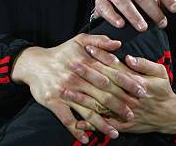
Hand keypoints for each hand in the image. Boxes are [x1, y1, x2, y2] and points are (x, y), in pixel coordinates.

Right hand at [11, 34, 130, 142]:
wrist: (34, 63)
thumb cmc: (61, 52)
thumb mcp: (80, 40)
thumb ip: (100, 40)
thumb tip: (119, 44)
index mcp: (86, 63)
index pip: (112, 74)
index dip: (127, 83)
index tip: (141, 90)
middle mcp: (78, 78)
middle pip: (103, 95)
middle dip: (119, 106)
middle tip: (132, 114)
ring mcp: (66, 91)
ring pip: (87, 110)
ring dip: (102, 123)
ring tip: (115, 133)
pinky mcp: (53, 102)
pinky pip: (67, 119)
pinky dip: (76, 130)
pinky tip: (86, 138)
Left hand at [72, 47, 175, 134]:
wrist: (170, 116)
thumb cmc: (163, 91)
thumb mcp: (160, 73)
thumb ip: (144, 64)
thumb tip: (128, 57)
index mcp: (137, 82)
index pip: (116, 68)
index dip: (102, 58)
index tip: (89, 49)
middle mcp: (129, 97)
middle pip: (104, 84)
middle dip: (87, 74)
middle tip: (72, 64)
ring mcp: (125, 112)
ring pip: (101, 104)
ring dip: (83, 98)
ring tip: (66, 90)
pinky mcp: (123, 125)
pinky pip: (104, 124)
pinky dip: (90, 124)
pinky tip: (77, 121)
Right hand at [94, 0, 175, 30]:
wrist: (112, 6)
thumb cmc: (137, 3)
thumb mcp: (155, 0)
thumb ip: (171, 0)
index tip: (175, 9)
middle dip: (153, 10)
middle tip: (162, 24)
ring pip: (123, 1)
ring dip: (134, 15)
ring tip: (143, 28)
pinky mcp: (101, 1)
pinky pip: (107, 7)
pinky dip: (113, 16)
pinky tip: (121, 25)